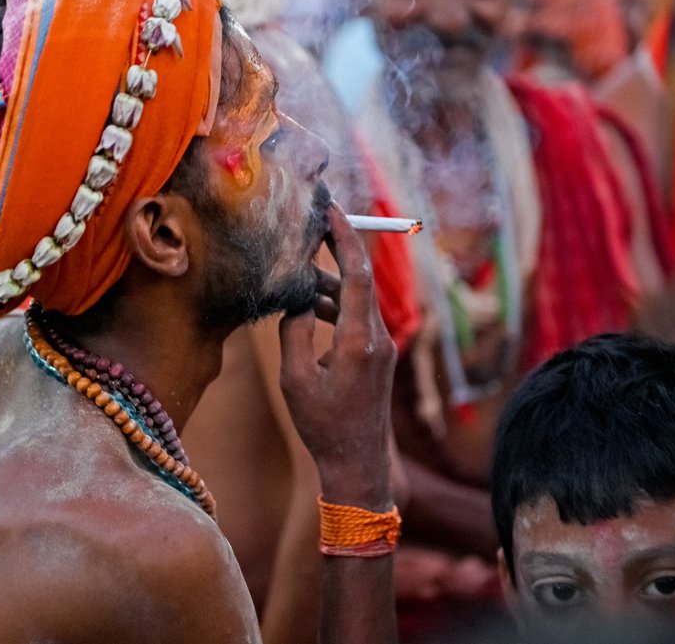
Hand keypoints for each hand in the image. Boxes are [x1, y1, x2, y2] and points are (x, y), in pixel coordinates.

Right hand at [279, 203, 396, 499]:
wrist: (358, 464)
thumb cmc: (323, 426)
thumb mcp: (295, 378)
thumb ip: (293, 332)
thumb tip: (295, 299)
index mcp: (357, 339)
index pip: (356, 273)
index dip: (343, 238)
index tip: (330, 210)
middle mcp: (376, 338)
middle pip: (357, 280)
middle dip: (334, 252)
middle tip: (309, 229)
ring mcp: (381, 347)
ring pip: (355, 300)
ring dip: (327, 286)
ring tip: (296, 278)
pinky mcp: (378, 356)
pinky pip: (356, 318)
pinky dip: (334, 307)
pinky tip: (308, 309)